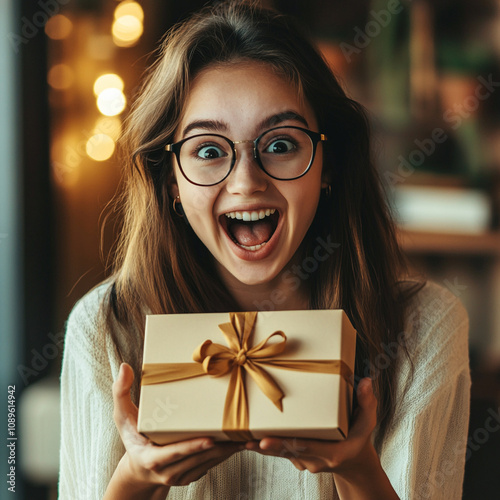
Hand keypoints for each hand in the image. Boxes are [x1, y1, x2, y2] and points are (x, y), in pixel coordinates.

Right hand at [110, 363, 241, 487]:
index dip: (191, 447)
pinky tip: (239, 440)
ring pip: (209, 463)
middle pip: (197, 458)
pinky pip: (212, 465)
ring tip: (246, 434)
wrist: (138, 468)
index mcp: (150, 457)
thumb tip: (124, 366)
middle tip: (240, 429)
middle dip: (220, 446)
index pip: (173, 454)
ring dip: (228, 450)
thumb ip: (120, 392)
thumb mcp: (123, 416)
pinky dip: (226, 454)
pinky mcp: (192, 476)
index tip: (210, 439)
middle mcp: (167, 471)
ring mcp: (181, 477)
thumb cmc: (133, 436)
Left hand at [245, 377, 377, 474]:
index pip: (305, 447)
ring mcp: (304, 462)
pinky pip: (280, 453)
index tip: (265, 441)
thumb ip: (367, 403)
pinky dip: (264, 446)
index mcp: (332, 452)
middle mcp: (315, 460)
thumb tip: (366, 381)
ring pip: (280, 454)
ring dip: (261, 446)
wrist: (353, 461)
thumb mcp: (367, 421)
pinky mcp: (296, 458)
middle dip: (267, 445)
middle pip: (287, 452)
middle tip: (248, 439)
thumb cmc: (359, 437)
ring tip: (240, 438)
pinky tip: (247, 439)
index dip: (284, 444)